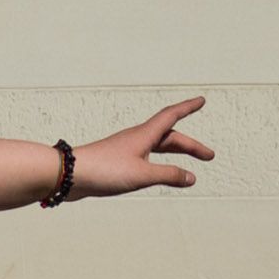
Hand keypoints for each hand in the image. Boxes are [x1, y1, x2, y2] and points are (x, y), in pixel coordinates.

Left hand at [68, 97, 214, 198]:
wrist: (68, 174)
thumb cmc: (104, 171)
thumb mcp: (142, 175)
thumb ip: (169, 176)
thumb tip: (191, 178)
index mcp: (144, 135)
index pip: (171, 116)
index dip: (188, 108)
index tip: (201, 100)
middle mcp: (135, 139)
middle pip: (169, 137)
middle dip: (190, 145)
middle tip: (209, 156)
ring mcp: (125, 150)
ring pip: (156, 149)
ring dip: (175, 155)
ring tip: (189, 170)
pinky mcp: (116, 163)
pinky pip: (145, 160)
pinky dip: (159, 165)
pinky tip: (158, 175)